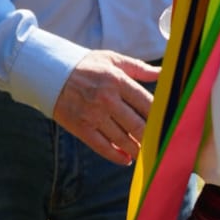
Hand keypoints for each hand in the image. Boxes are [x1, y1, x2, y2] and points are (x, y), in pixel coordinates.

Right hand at [52, 49, 159, 164]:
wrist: (48, 72)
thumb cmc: (86, 65)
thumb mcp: (112, 60)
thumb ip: (139, 68)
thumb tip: (164, 73)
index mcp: (118, 81)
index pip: (148, 104)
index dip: (162, 117)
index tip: (170, 126)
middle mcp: (106, 99)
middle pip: (138, 125)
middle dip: (152, 138)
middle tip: (161, 145)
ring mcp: (93, 115)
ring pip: (122, 139)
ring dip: (137, 149)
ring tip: (146, 153)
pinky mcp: (80, 127)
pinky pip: (102, 147)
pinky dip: (116, 156)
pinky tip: (126, 160)